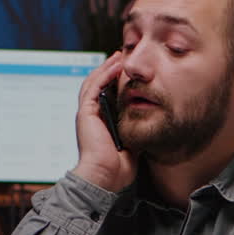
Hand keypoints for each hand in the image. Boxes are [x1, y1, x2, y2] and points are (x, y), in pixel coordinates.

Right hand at [72, 52, 137, 191]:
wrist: (105, 178)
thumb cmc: (117, 169)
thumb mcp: (131, 143)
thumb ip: (135, 130)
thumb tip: (148, 122)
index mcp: (99, 123)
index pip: (105, 96)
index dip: (114, 82)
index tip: (127, 72)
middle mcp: (91, 117)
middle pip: (97, 85)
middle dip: (109, 70)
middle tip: (121, 57)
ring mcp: (86, 114)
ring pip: (93, 82)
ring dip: (106, 68)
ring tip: (118, 56)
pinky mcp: (85, 113)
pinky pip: (93, 87)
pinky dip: (103, 74)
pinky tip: (115, 66)